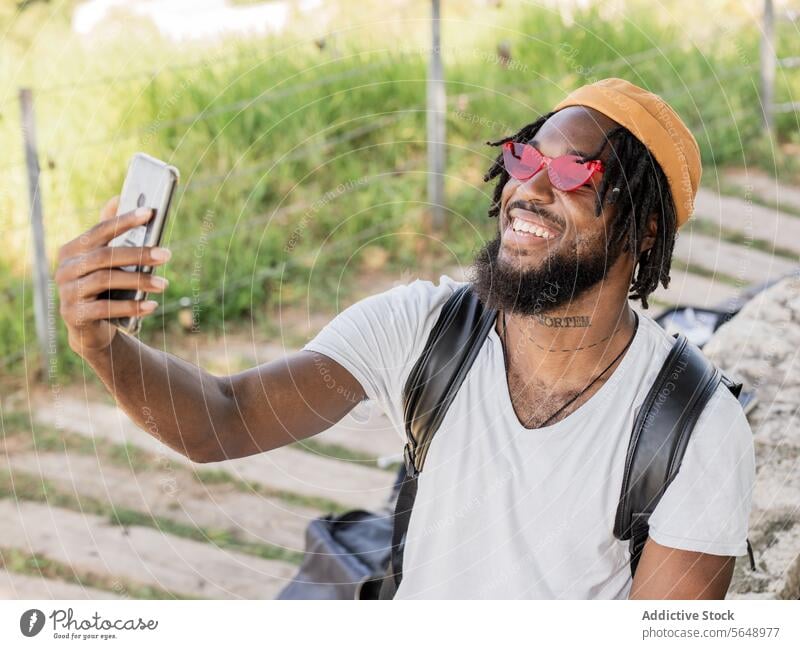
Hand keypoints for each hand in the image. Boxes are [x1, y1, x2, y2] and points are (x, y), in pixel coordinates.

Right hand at [55, 196, 171, 356]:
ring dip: (139, 281)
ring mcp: (67, 292)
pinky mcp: (74, 315)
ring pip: (106, 280)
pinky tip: (151, 306)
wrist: (89, 328)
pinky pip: (106, 308)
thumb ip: (107, 233)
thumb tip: (118, 198)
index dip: (124, 221)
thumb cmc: (102, 288)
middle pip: (105, 256)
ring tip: (164, 284)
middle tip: (167, 254)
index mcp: (72, 250)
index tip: (149, 213)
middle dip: (139, 254)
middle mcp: (65, 269)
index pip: (99, 231)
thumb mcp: (103, 261)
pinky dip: (131, 306)